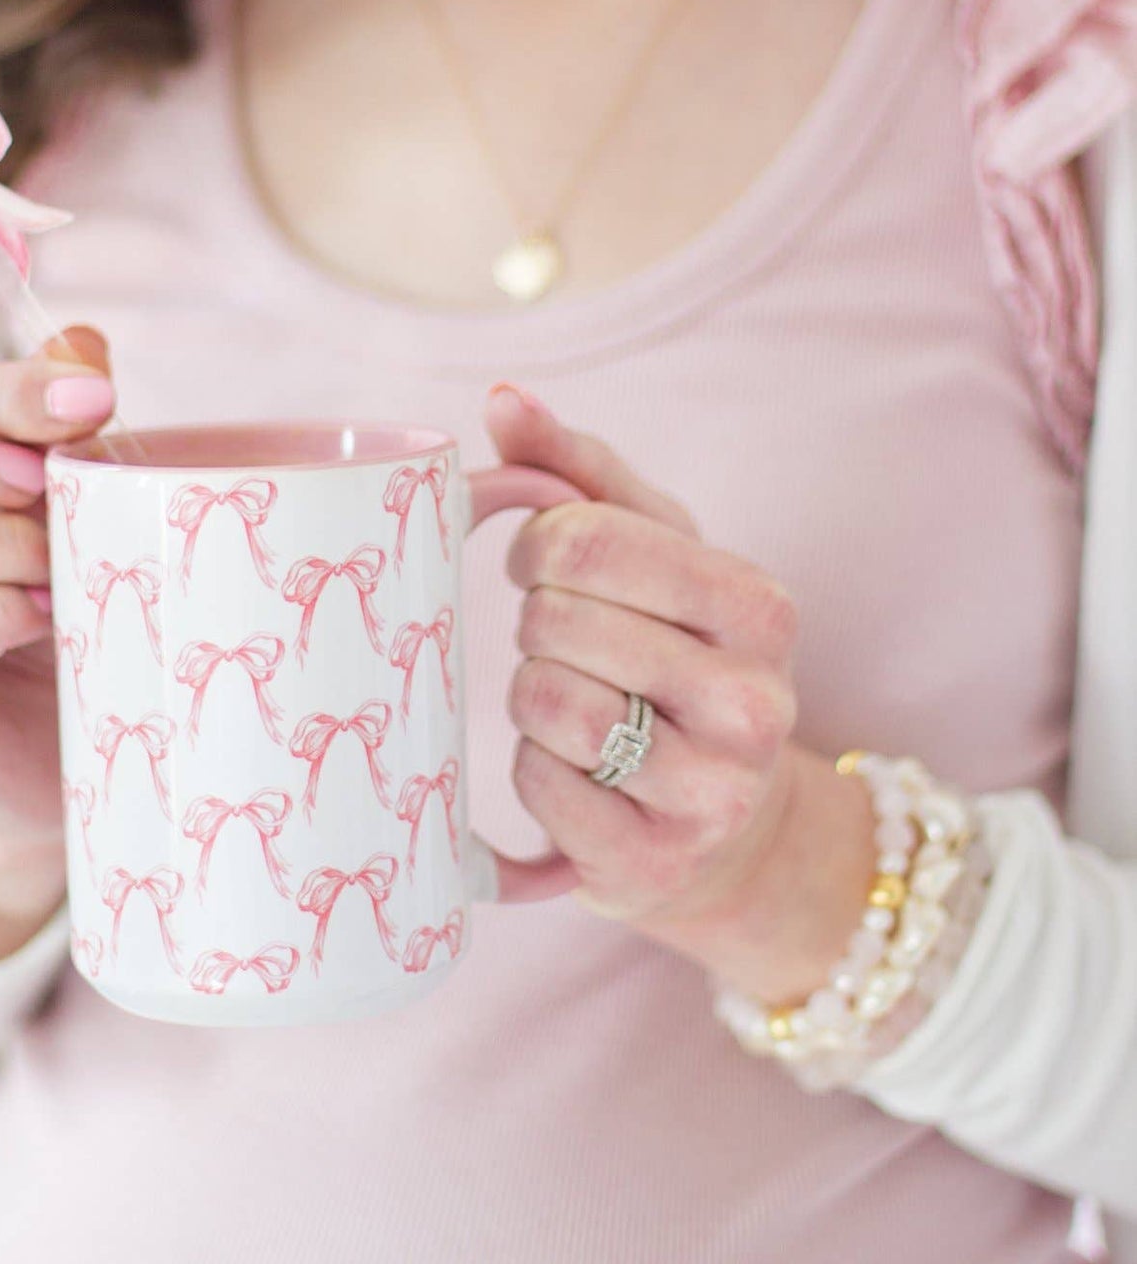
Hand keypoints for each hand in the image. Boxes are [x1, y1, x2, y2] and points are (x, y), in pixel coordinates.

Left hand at [486, 383, 876, 1002]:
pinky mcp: (652, 865)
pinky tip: (576, 770)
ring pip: (545, 704)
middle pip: (556, 621)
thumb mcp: (655, 549)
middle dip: (537, 624)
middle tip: (564, 642)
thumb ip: (578, 468)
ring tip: (570, 701)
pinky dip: (536, 771)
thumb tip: (502, 398)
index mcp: (760, 606)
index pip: (590, 540)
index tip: (548, 564)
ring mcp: (711, 793)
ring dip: (531, 699)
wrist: (729, 825)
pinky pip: (539, 787)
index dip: (539, 546)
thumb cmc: (675, 655)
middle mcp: (754, 701)